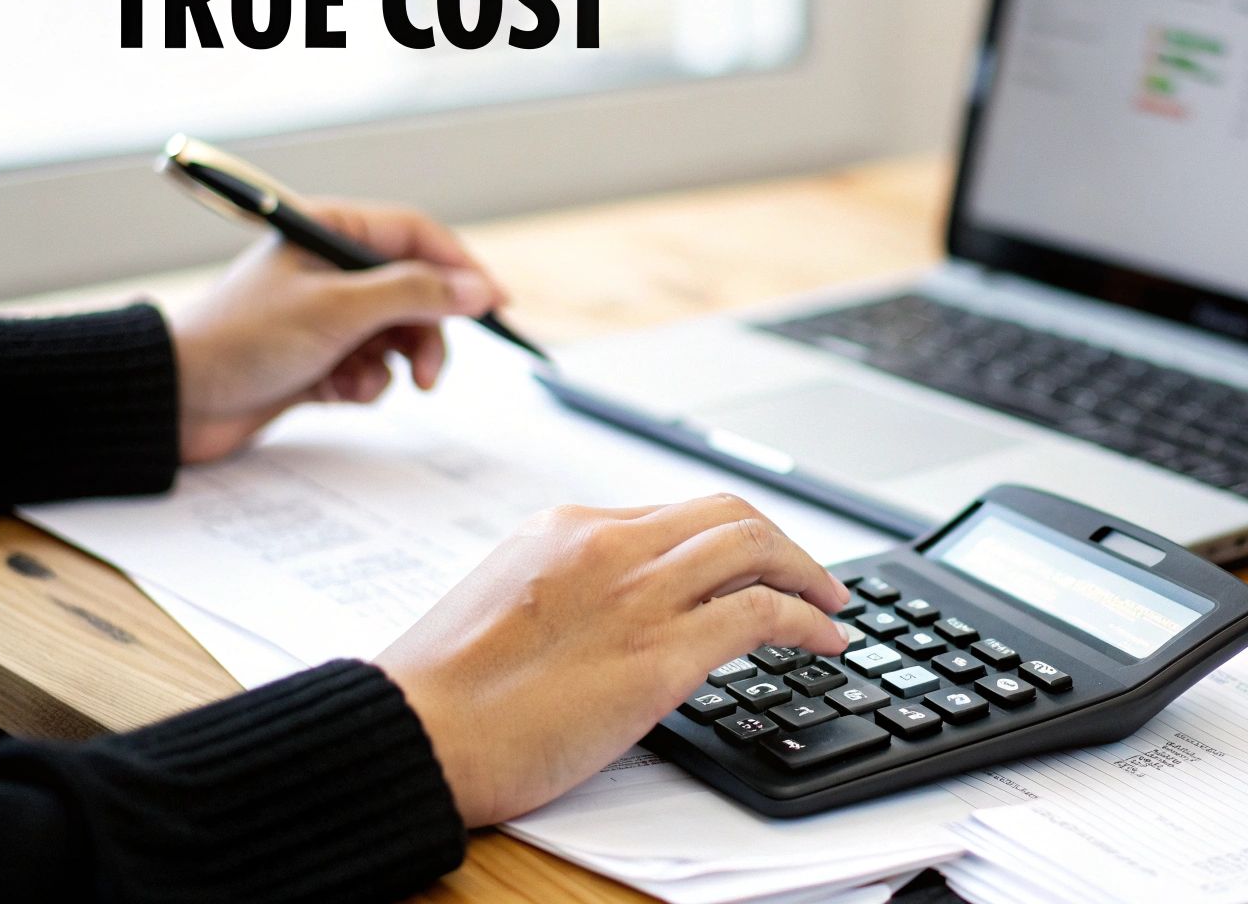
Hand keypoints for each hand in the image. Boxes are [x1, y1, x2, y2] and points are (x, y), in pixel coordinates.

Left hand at [170, 199, 504, 463]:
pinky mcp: (319, 357)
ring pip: (397, 334)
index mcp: (329, 233)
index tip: (495, 304)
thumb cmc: (243, 340)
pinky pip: (371, 367)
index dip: (461, 268)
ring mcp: (326, 315)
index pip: (418, 235)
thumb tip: (478, 289)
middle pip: (415, 291)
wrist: (175, 400)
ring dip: (394, 365)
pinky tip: (339, 394)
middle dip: (426, 333)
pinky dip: (365, 384)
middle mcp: (331, 269)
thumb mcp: (339, 310)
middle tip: (429, 372)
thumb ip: (416, 295)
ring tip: (368, 385)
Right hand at [375, 494, 851, 827]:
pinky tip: (825, 639)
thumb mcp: (505, 603)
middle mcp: (611, 546)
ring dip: (808, 572)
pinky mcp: (661, 654)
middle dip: (780, 540)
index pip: (674, 515)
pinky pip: (763, 615)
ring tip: (831, 601)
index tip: (751, 563)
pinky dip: (808, 619)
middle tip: (809, 575)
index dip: (726, 538)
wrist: (416, 732)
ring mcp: (640, 595)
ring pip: (757, 548)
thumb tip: (612, 612)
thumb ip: (566, 590)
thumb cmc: (441, 691)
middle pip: (728, 515)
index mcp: (566, 529)